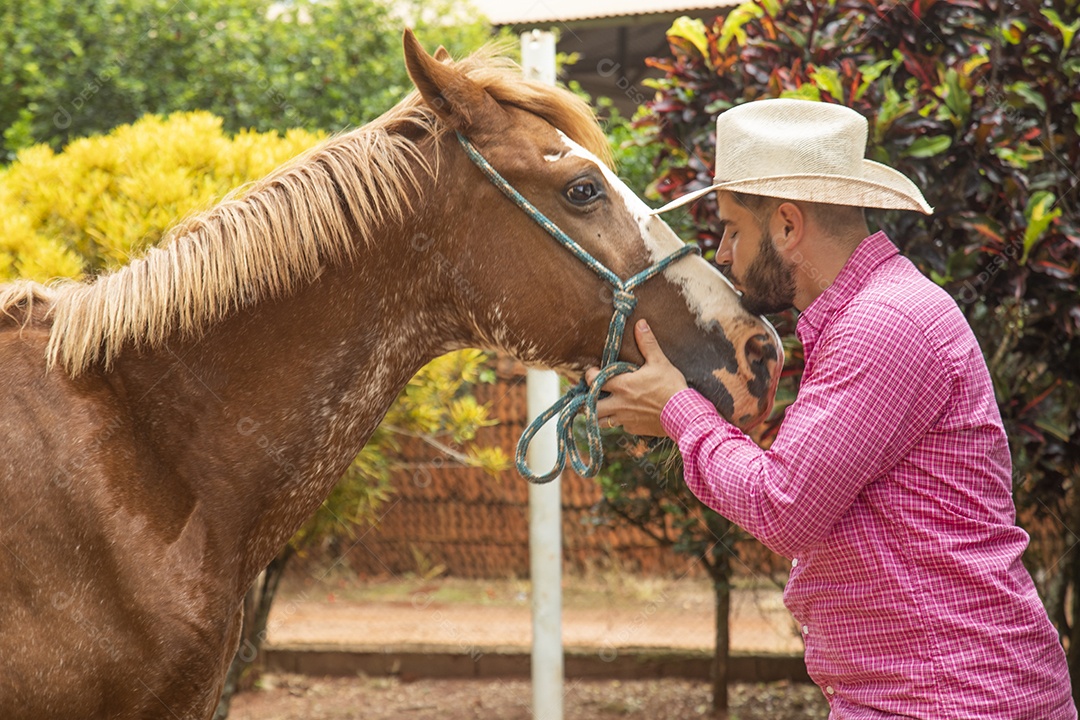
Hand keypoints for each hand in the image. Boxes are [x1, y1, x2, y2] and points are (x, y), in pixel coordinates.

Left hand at [585, 319, 688, 437]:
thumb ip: (647, 343)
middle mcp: (618, 404)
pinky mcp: (634, 430)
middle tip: (594, 395)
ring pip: (602, 421)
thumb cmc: (670, 386)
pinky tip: (627, 416)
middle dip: (589, 401)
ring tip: (605, 408)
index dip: (590, 376)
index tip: (592, 372)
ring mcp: (625, 419)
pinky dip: (620, 422)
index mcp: (621, 385)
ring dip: (601, 415)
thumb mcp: (659, 362)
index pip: (593, 381)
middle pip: (591, 407)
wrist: (683, 414)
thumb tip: (640, 323)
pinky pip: (621, 427)